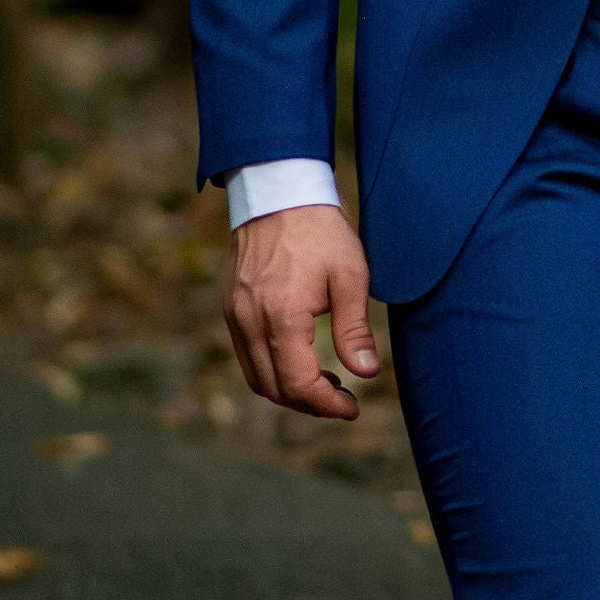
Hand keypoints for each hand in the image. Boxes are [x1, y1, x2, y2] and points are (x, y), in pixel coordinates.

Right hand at [223, 204, 382, 419]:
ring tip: (327, 382)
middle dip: (310, 403)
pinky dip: (273, 369)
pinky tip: (302, 358)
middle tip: (344, 399)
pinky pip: (247, 356)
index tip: (353, 406)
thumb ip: (355, 328)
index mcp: (282, 316)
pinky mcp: (232, 309)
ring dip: (289, 390)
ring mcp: (236, 316)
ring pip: (256, 377)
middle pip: (274, 388)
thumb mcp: (351, 275)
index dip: (326, 404)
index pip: (298, 384)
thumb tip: (368, 373)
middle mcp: (250, 322)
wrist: (278, 192)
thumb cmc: (320, 231)